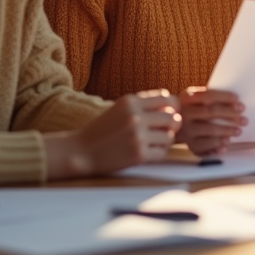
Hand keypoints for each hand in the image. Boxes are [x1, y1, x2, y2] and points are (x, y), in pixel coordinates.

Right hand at [46, 90, 180, 178]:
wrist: (80, 151)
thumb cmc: (103, 130)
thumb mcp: (120, 109)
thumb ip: (144, 104)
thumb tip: (174, 106)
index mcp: (131, 101)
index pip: (168, 99)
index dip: (172, 109)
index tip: (166, 116)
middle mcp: (135, 116)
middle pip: (173, 118)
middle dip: (171, 126)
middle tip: (163, 132)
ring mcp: (137, 136)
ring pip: (169, 137)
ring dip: (164, 142)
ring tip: (151, 143)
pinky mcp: (138, 154)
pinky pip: (162, 153)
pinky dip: (157, 154)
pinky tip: (146, 153)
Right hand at [176, 86, 245, 155]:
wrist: (174, 123)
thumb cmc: (193, 108)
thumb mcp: (196, 98)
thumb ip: (212, 97)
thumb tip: (235, 101)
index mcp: (187, 98)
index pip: (207, 95)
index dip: (224, 97)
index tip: (238, 100)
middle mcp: (184, 113)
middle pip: (209, 112)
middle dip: (229, 115)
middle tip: (244, 119)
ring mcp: (185, 130)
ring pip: (208, 130)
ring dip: (226, 131)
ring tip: (238, 131)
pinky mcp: (188, 144)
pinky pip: (204, 147)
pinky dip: (217, 146)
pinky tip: (226, 145)